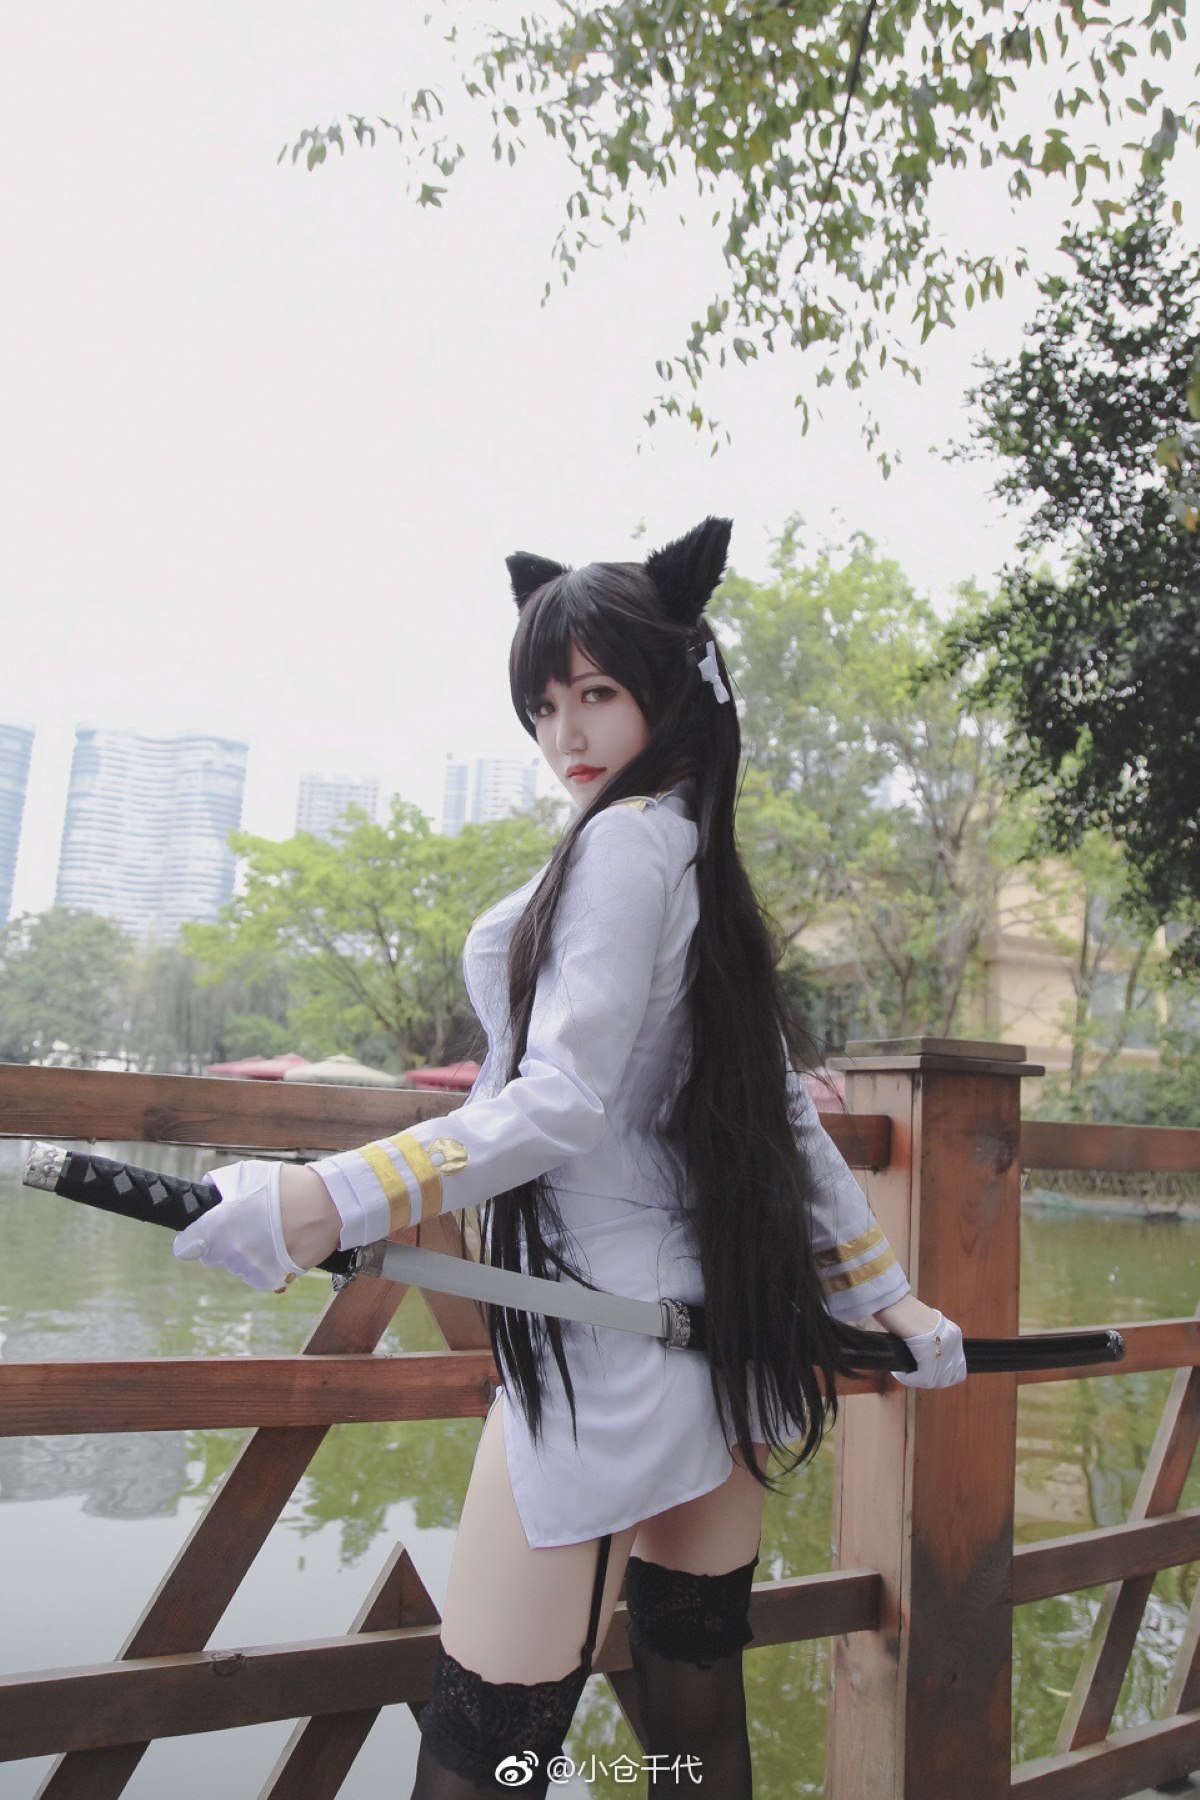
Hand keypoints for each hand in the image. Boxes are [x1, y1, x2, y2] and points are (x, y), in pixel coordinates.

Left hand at [172, 1161, 338, 1291]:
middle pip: (213, 1257)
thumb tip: (206, 1193)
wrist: (330, 1204)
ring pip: (236, 1266)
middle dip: (223, 1243)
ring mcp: (253, 1268)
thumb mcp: (249, 1172)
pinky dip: (264, 1266)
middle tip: (246, 1224)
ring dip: (245, 1253)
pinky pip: (257, 1277)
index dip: (190, 1240)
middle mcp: (233, 1251)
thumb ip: (220, 1185)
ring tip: (268, 1232)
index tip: (196, 1237)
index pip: (186, 1247)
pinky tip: (278, 1247)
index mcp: (221, 1225)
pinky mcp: (273, 1279)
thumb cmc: (289, 1185)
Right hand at [891, 1311, 967, 1388]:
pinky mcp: (930, 1362)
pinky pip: (920, 1379)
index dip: (944, 1374)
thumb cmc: (902, 1309)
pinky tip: (898, 1372)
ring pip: (934, 1381)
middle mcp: (953, 1344)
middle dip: (930, 1379)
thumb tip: (920, 1352)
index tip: (927, 1371)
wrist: (898, 1304)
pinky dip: (908, 1379)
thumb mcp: (923, 1323)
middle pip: (948, 1378)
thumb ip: (929, 1337)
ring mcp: (944, 1354)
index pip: (958, 1366)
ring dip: (918, 1380)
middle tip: (913, 1374)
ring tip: (904, 1374)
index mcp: (953, 1334)